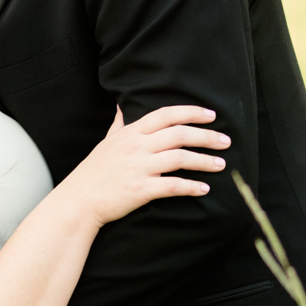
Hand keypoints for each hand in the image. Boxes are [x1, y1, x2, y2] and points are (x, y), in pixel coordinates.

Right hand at [61, 105, 228, 227]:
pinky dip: (191, 187)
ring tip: (220, 164)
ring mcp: (138, 168)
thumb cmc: (93, 171)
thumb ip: (119, 124)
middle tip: (226, 141)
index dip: (191, 112)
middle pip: (179, 134)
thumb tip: (120, 105)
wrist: (79, 200)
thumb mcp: (106, 142)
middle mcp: (136, 147)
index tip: (211, 115)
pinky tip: (204, 188)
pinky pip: (172, 186)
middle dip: (206, 136)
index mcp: (131, 133)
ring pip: (180, 158)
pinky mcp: (140, 190)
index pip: (166, 115)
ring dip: (204, 160)